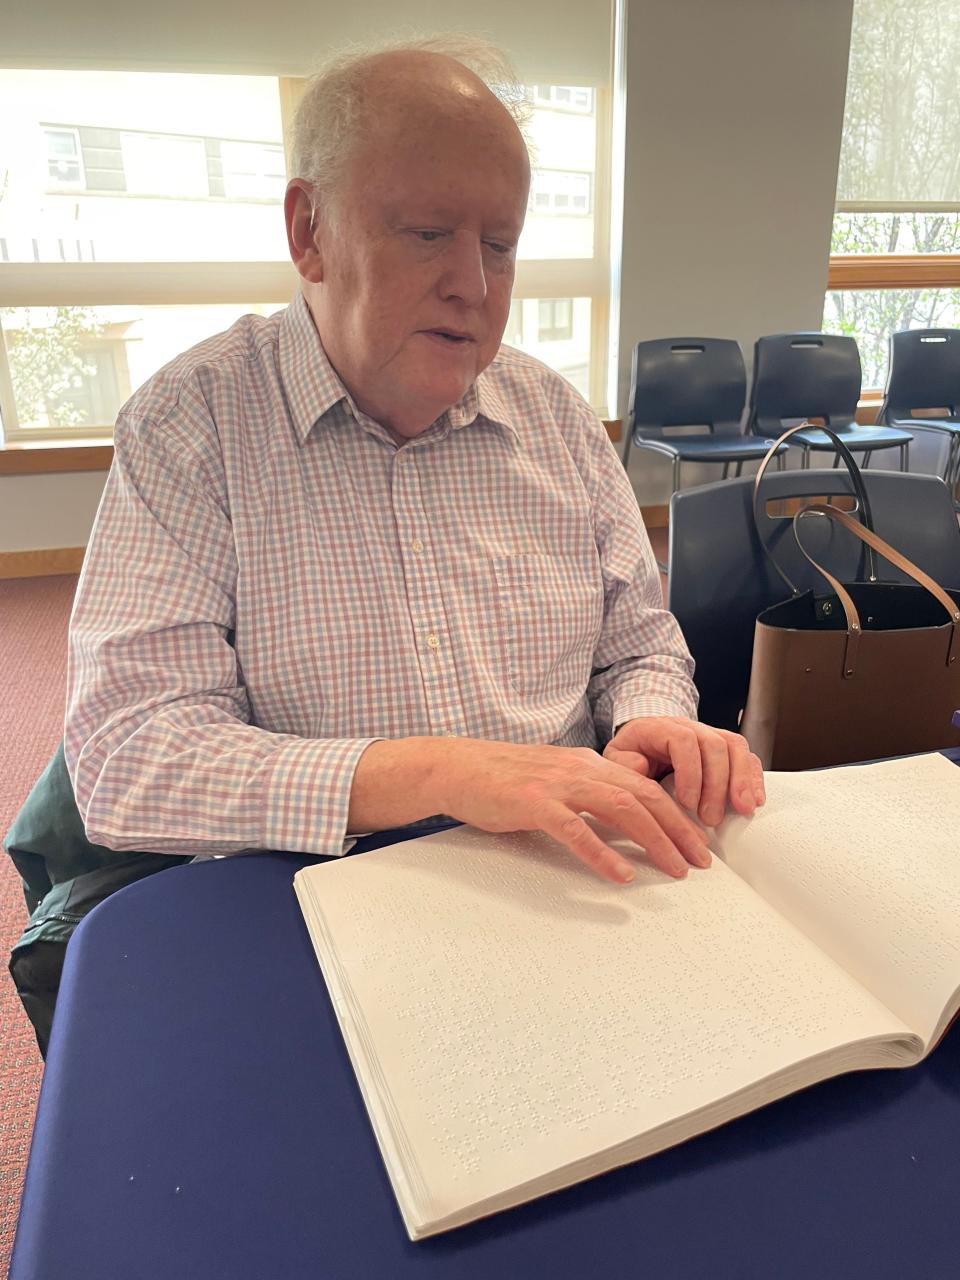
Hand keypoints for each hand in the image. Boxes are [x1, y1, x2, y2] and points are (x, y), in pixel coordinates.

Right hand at [434, 738, 711, 884]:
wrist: (456, 768)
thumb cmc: (502, 780)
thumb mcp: (555, 781)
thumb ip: (587, 797)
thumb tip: (621, 824)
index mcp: (588, 764)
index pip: (645, 787)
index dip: (677, 814)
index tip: (697, 842)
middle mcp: (579, 769)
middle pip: (644, 796)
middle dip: (678, 829)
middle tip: (701, 860)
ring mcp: (557, 784)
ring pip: (620, 808)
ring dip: (653, 839)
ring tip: (674, 868)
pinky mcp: (532, 803)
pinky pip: (575, 829)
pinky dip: (602, 853)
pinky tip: (620, 874)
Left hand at [602, 717, 764, 827]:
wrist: (640, 744)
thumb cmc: (630, 755)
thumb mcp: (615, 759)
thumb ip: (623, 764)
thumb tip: (639, 767)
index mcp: (659, 727)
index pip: (683, 740)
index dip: (690, 771)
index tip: (687, 802)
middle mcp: (688, 727)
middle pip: (714, 744)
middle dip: (717, 784)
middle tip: (711, 818)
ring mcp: (708, 735)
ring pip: (734, 746)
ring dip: (742, 779)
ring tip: (743, 808)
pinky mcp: (724, 749)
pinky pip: (745, 755)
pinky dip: (753, 777)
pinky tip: (754, 800)